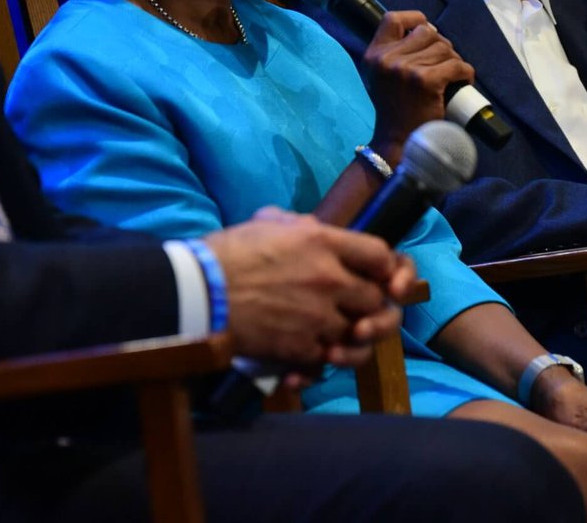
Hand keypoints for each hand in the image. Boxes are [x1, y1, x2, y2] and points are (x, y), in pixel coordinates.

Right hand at [202, 208, 407, 369]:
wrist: (198, 292)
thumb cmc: (228, 252)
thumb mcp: (268, 223)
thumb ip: (301, 225)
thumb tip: (316, 227)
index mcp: (323, 241)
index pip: (381, 255)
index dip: (387, 268)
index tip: (380, 276)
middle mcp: (329, 278)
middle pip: (376, 299)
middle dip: (370, 306)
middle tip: (358, 311)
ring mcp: (318, 316)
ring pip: (359, 334)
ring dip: (350, 338)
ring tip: (338, 339)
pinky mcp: (301, 347)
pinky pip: (329, 360)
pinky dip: (323, 363)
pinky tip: (309, 362)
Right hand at [360, 10, 474, 162]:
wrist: (398, 142)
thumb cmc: (395, 109)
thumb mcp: (382, 76)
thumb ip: (395, 54)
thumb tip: (429, 31)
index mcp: (374, 55)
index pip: (392, 19)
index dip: (413, 19)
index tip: (425, 31)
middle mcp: (387, 58)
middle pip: (426, 32)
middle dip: (441, 45)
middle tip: (444, 64)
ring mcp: (406, 69)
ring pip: (444, 48)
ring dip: (454, 60)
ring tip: (452, 76)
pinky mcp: (426, 81)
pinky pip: (456, 65)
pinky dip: (465, 73)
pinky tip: (463, 81)